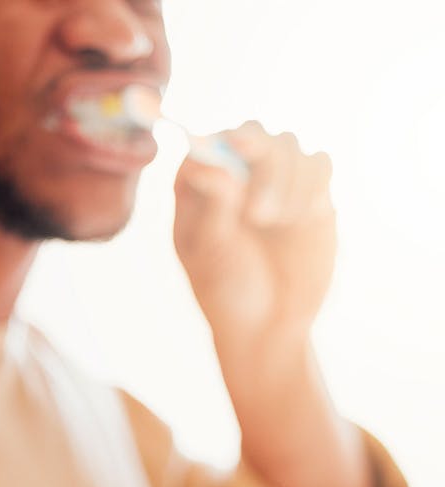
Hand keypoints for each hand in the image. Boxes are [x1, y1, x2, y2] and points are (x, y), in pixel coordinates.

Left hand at [173, 121, 336, 351]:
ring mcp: (275, 179)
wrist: (267, 323)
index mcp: (197, 184)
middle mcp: (235, 173)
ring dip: (284, 180)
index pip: (205, 143)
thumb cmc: (224, 289)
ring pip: (288, 145)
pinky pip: (320, 164)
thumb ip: (212, 209)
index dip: (218, 144)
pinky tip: (297, 220)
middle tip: (258, 213)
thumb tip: (210, 167)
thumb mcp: (210, 255)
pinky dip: (311, 186)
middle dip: (259, 159)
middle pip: (251, 133)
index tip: (232, 159)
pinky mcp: (311, 191)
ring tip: (272, 224)